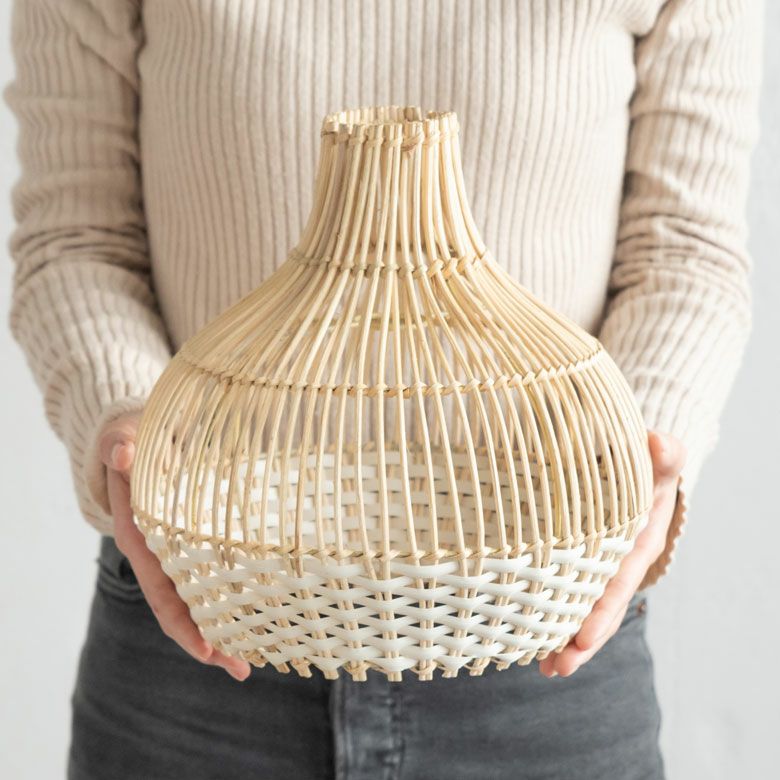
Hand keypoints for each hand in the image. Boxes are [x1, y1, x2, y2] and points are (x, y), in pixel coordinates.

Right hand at [98, 411, 250, 681]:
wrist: (134, 443)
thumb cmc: (129, 444)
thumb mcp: (123, 441)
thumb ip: (122, 448)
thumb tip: (122, 451)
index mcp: (141, 541)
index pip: (161, 593)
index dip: (181, 624)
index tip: (204, 649)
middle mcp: (158, 557)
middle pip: (183, 611)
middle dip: (210, 643)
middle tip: (243, 668)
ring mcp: (177, 554)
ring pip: (200, 601)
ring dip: (224, 630)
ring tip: (254, 657)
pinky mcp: (195, 544)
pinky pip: (212, 578)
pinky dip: (231, 599)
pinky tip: (258, 613)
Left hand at [538, 429, 685, 677]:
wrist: (637, 468)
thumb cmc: (645, 465)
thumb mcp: (658, 461)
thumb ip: (663, 454)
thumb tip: (658, 443)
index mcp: (640, 543)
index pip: (618, 581)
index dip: (601, 609)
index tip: (581, 634)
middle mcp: (622, 563)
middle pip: (603, 608)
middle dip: (583, 639)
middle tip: (560, 665)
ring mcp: (603, 568)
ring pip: (586, 609)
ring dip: (567, 639)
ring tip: (547, 668)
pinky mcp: (583, 563)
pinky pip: (570, 593)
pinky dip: (554, 616)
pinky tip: (534, 641)